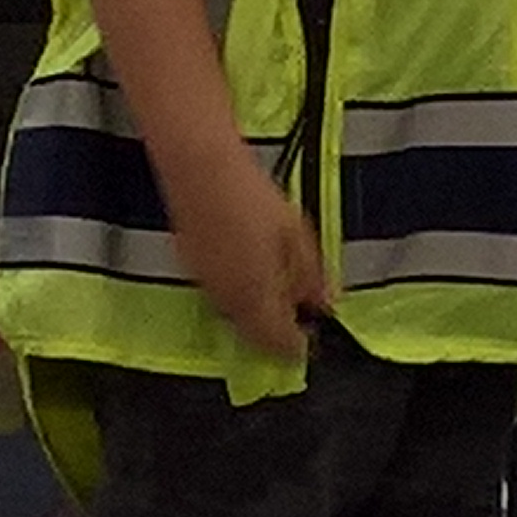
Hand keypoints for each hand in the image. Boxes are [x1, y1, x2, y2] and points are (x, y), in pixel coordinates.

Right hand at [170, 151, 333, 360]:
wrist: (201, 172)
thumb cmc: (253, 199)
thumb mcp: (296, 235)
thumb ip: (310, 276)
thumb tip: (324, 304)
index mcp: (257, 300)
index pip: (279, 344)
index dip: (300, 345)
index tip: (315, 333)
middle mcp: (228, 304)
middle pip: (256, 337)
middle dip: (279, 333)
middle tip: (300, 313)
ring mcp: (207, 288)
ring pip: (237, 318)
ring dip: (259, 315)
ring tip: (280, 289)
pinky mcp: (192, 269)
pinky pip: (222, 297)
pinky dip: (241, 296)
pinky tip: (253, 271)